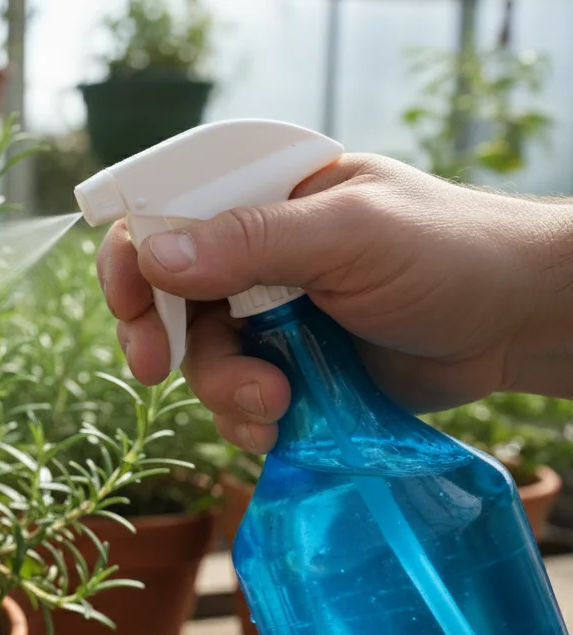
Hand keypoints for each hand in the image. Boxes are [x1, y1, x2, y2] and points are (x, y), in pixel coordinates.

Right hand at [96, 154, 572, 452]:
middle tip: (155, 370)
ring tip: (277, 402)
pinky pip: (233, 401)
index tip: (129, 304)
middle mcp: (250, 254)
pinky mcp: (285, 370)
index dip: (131, 255)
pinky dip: (245, 420)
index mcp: (260, 196)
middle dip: (156, 336)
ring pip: (196, 358)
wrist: (516, 326)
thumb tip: (153, 254)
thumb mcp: (350, 234)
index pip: (163, 212)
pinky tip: (280, 427)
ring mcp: (264, 315)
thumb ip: (252, 241)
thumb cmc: (449, 252)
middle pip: (160, 294)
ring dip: (222, 388)